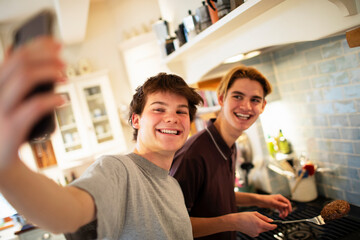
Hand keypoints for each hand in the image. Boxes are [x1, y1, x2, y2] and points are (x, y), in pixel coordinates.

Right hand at [0, 37, 64, 170]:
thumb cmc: (6, 130)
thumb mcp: (6, 101)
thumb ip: (11, 79)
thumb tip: (16, 50)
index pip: (14, 56)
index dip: (37, 45)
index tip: (56, 42)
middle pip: (20, 62)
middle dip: (46, 56)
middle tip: (64, 60)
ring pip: (24, 78)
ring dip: (49, 72)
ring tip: (65, 76)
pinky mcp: (10, 127)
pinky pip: (33, 106)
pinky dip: (51, 99)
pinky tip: (63, 99)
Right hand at [227, 211, 276, 236]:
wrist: (235, 222)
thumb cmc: (244, 216)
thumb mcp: (255, 213)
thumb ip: (264, 217)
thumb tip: (271, 220)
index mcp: (260, 223)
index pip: (271, 227)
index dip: (274, 226)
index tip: (275, 224)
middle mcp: (259, 230)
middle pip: (267, 228)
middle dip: (267, 225)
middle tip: (262, 220)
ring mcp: (256, 233)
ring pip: (262, 230)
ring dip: (261, 227)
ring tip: (254, 221)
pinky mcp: (253, 235)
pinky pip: (258, 232)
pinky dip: (257, 229)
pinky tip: (252, 225)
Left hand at [256, 194, 291, 217]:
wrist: (259, 200)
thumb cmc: (265, 199)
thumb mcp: (272, 202)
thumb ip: (279, 204)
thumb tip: (286, 205)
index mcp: (279, 197)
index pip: (287, 201)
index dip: (289, 206)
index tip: (290, 211)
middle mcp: (279, 200)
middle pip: (285, 206)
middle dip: (286, 211)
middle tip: (284, 216)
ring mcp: (277, 203)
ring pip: (283, 209)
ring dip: (283, 213)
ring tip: (282, 217)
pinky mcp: (275, 206)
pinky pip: (279, 210)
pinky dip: (280, 213)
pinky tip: (280, 216)